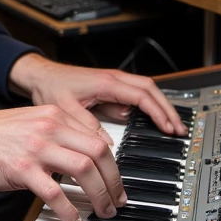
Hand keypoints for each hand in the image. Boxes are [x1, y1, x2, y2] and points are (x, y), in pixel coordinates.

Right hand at [0, 104, 125, 220]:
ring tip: (102, 211)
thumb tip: (83, 159)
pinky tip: (73, 219)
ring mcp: (36, 148)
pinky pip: (55, 192)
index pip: (96, 138)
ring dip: (99, 195)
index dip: (112, 163)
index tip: (115, 181)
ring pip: (83, 170)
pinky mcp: (22, 169)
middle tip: (117, 200)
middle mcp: (49, 128)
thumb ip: (57, 135)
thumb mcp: (30, 124)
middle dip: (114, 180)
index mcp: (54, 115)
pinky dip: (69, 209)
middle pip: (98, 152)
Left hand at [7, 53, 185, 135]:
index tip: (168, 127)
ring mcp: (114, 82)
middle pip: (151, 90)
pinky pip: (136, 95)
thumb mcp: (65, 110)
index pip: (142, 95)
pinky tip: (153, 121)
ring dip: (161, 107)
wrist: (40, 76)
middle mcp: (113, 79)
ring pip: (146, 90)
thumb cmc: (51, 87)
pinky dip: (149, 107)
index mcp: (106, 82)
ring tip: (172, 127)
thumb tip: (106, 144)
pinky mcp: (110, 88)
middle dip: (168, 109)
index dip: (158, 112)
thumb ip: (86, 126)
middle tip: (179, 129)